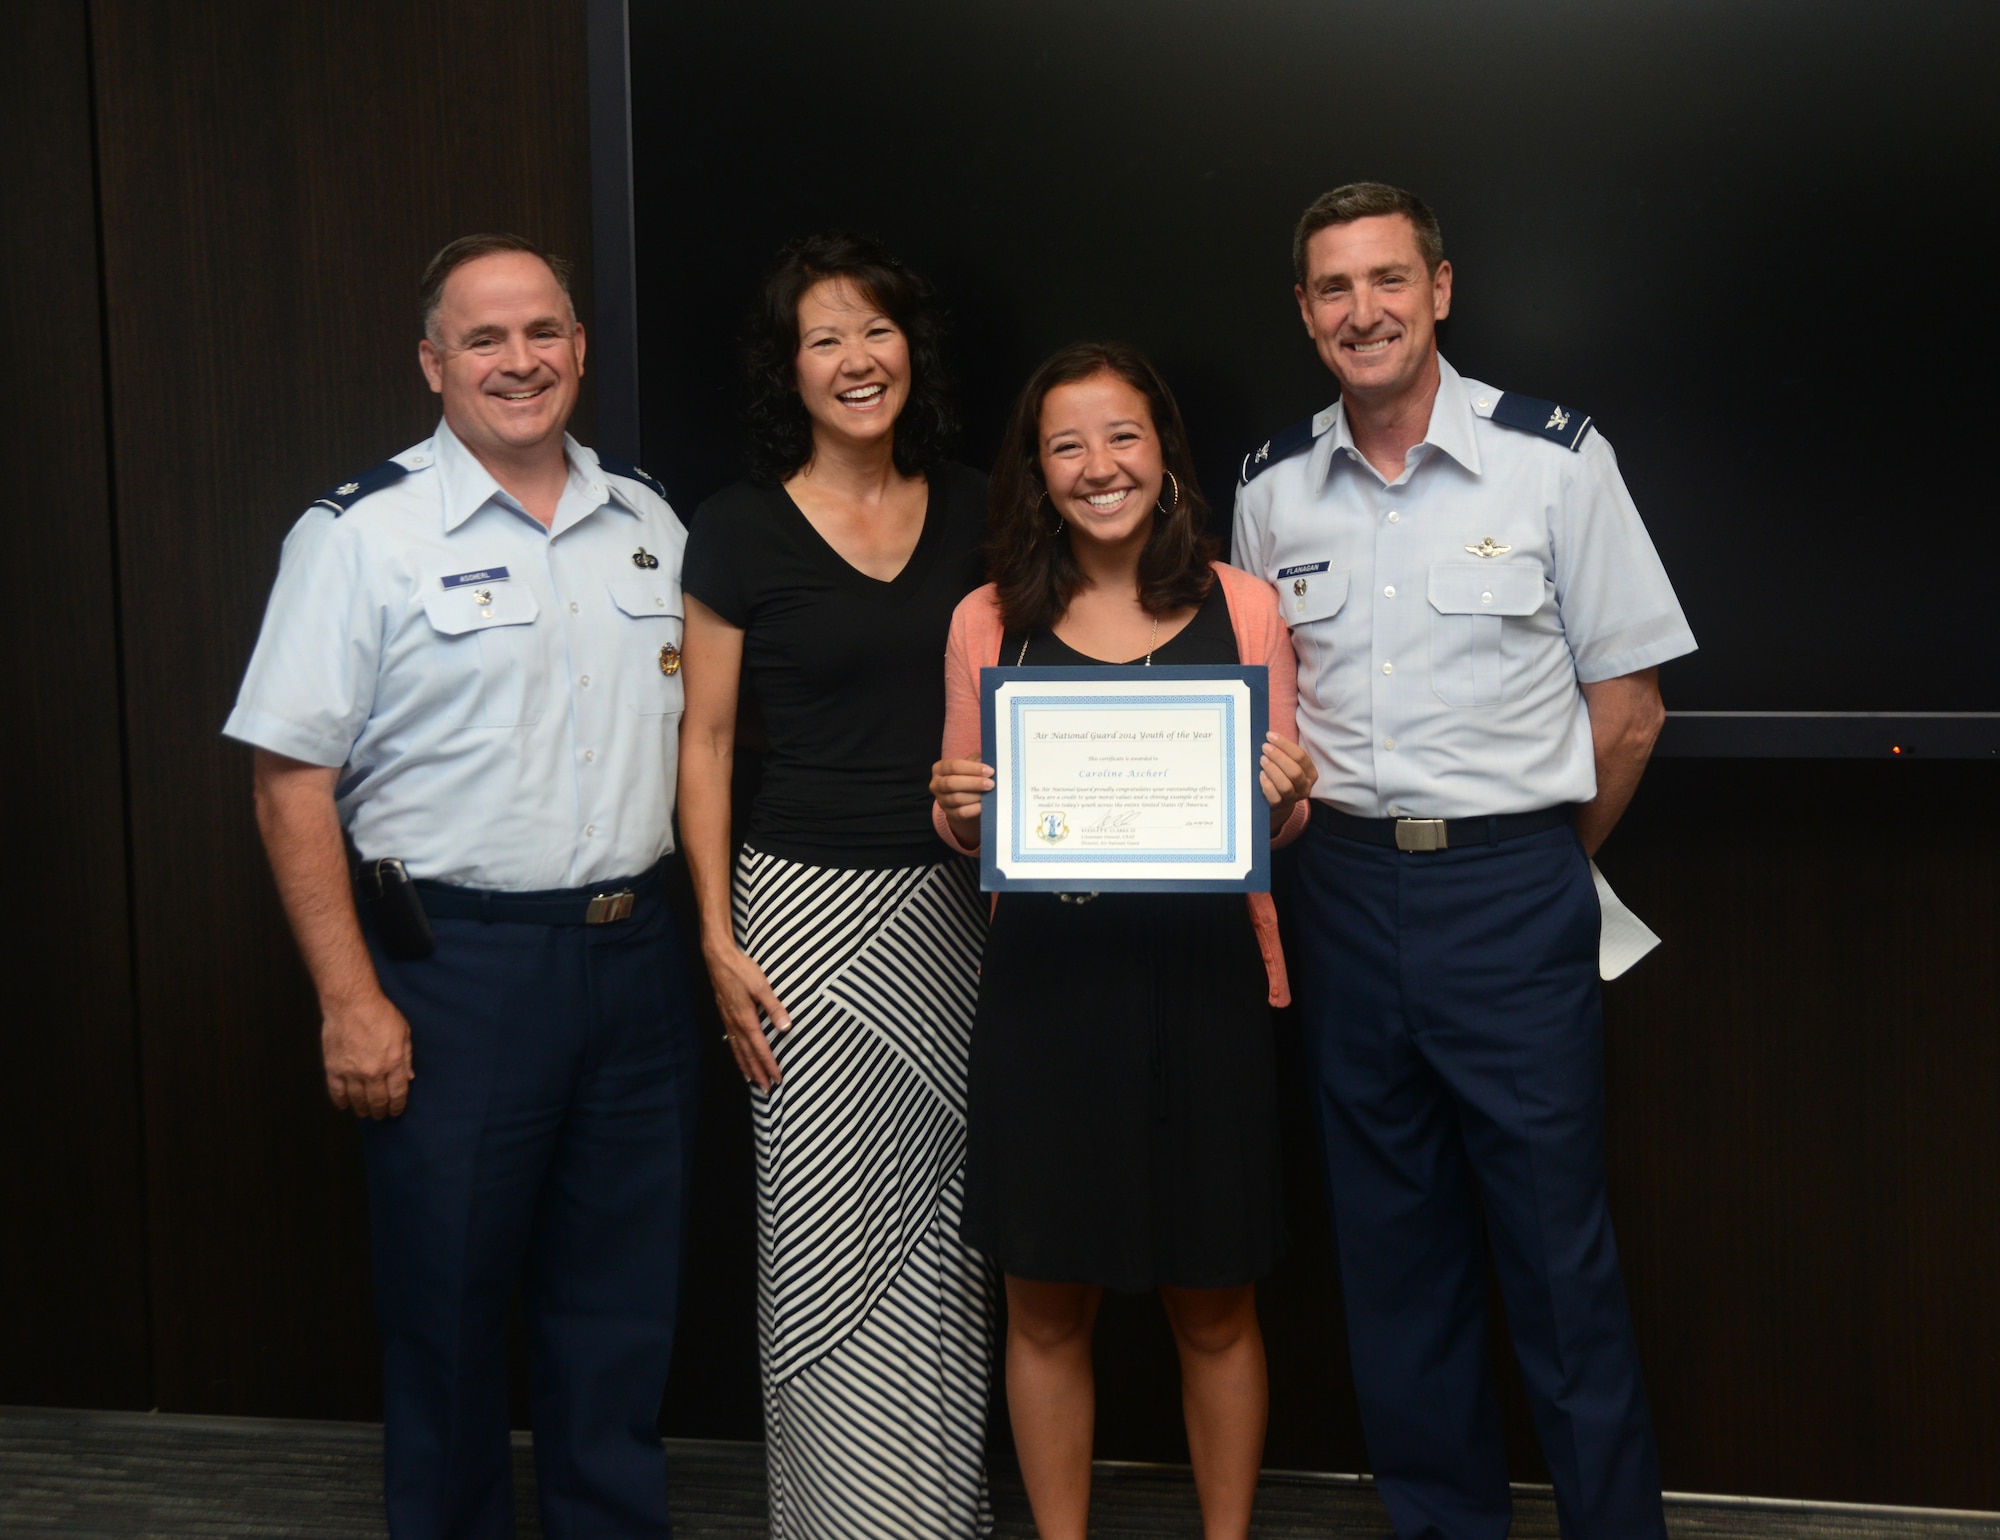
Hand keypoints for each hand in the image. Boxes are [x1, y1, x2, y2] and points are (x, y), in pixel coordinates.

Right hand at [321, 992, 413, 1118]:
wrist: (351, 1003)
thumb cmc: (380, 1013)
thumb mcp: (404, 1032)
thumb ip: (407, 1057)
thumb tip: (409, 1078)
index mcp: (393, 1063)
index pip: (398, 1093)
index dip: (398, 1105)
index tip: (396, 1111)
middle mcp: (373, 1071)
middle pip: (378, 1100)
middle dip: (381, 1111)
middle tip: (380, 1116)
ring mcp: (351, 1072)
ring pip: (357, 1100)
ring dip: (362, 1109)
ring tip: (365, 1112)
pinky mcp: (334, 1068)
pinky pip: (336, 1092)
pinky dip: (340, 1101)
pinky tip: (345, 1105)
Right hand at [704, 937, 791, 1090]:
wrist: (718, 959)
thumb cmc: (741, 970)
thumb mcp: (761, 986)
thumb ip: (774, 1007)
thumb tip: (787, 1027)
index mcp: (746, 1019)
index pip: (760, 1049)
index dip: (769, 1065)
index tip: (778, 1078)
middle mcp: (735, 1024)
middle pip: (748, 1055)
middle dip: (758, 1073)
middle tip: (767, 1089)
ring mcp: (728, 1021)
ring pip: (738, 1051)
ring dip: (746, 1067)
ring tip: (753, 1081)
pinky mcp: (725, 1015)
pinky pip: (731, 1042)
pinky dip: (737, 1055)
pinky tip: (739, 1058)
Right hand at [929, 756, 993, 848]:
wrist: (963, 799)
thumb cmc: (967, 777)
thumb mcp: (969, 766)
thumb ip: (976, 761)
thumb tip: (989, 760)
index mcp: (940, 768)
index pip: (953, 766)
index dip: (972, 768)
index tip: (989, 771)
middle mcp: (936, 784)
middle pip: (952, 783)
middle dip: (974, 783)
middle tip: (991, 784)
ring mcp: (941, 800)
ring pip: (957, 799)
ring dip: (975, 796)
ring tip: (989, 794)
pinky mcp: (949, 814)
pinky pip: (961, 812)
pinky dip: (974, 809)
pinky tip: (984, 805)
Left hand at [1259, 731, 1317, 829]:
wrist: (1279, 801)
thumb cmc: (1283, 775)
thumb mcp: (1289, 764)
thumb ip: (1284, 752)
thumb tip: (1270, 736)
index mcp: (1310, 773)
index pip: (1301, 756)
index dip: (1285, 745)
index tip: (1270, 736)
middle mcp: (1305, 786)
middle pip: (1295, 771)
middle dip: (1278, 757)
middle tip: (1265, 747)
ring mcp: (1293, 798)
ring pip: (1286, 785)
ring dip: (1273, 770)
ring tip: (1262, 759)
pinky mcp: (1280, 805)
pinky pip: (1275, 797)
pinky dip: (1267, 785)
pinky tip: (1261, 775)